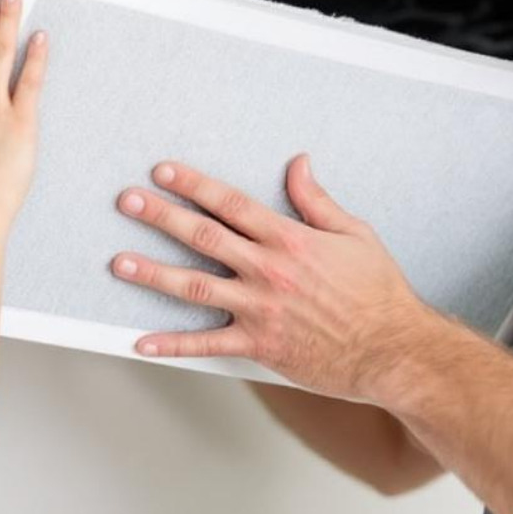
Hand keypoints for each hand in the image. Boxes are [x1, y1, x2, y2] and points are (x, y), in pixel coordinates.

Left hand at [112, 155, 442, 401]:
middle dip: (161, 216)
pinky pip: (207, 345)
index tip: (164, 172)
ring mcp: (260, 309)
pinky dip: (172, 345)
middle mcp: (268, 270)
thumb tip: (299, 164)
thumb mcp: (355, 234)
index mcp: (290, 239)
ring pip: (195, 287)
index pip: (231, 204)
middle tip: (128, 201)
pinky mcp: (259, 345)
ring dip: (153, 273)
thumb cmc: (379, 292)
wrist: (392, 349)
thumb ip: (317, 200)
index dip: (194, 185)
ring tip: (120, 262)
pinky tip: (142, 342)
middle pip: (203, 237)